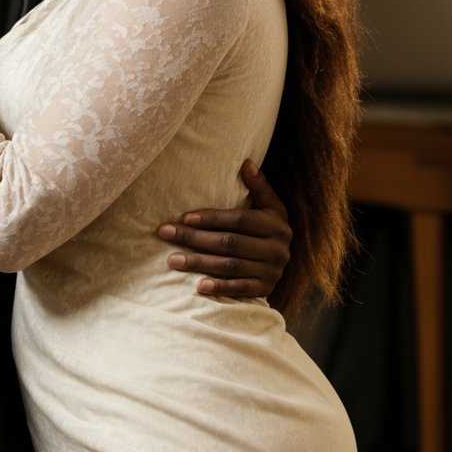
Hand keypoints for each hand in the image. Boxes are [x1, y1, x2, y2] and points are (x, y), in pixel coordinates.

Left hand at [157, 159, 291, 298]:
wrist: (284, 262)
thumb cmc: (268, 228)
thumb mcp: (270, 206)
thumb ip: (259, 186)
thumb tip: (246, 162)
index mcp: (275, 225)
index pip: (239, 220)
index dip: (212, 218)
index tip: (185, 217)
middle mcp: (276, 249)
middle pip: (230, 243)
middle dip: (195, 238)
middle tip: (167, 233)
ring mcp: (272, 271)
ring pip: (230, 266)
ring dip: (200, 263)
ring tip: (173, 259)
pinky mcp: (265, 289)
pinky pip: (240, 289)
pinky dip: (220, 287)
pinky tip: (199, 286)